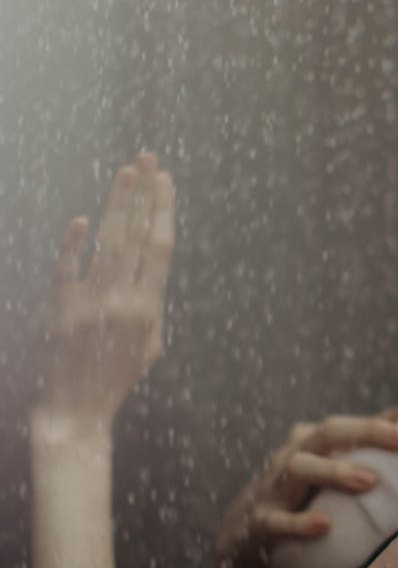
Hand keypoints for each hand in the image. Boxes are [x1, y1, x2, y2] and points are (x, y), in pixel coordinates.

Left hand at [33, 152, 174, 426]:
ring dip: (117, 205)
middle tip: (147, 159)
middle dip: (143, 194)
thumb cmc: (116, 378)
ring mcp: (90, 304)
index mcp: (149, 309)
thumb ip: (152, 307)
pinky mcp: (60, 309)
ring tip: (126, 173)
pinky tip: (82, 220)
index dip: (163, 211)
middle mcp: (122, 301)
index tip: (166, 181)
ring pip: (107, 244)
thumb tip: (151, 271)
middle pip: (136, 236)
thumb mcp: (150, 347)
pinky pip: (67, 270)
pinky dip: (73, 245)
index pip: (160, 248)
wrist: (77, 408)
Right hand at [217, 394, 397, 562]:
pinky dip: (299, 523)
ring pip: (301, 468)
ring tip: (369, 481)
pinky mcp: (258, 525)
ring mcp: (272, 488)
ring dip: (335, 471)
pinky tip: (324, 527)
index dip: (386, 415)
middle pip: (327, 432)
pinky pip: (277, 521)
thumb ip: (374, 476)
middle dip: (366, 431)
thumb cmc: (304, 505)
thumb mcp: (333, 486)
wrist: (241, 540)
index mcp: (313, 444)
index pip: (353, 425)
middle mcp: (292, 457)